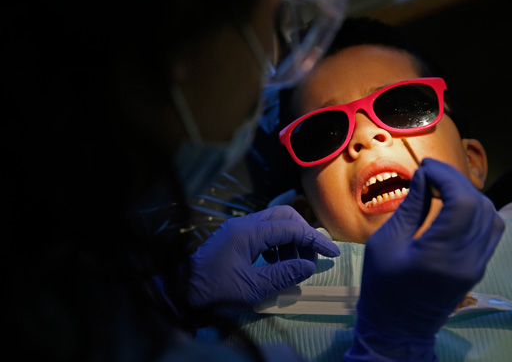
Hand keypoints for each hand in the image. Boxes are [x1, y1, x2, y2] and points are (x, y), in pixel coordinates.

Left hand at [187, 205, 339, 308]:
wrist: (180, 295)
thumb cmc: (213, 292)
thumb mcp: (252, 288)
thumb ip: (283, 274)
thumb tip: (310, 266)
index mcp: (248, 232)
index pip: (290, 227)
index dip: (314, 240)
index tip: (332, 255)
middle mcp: (243, 225)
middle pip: (283, 216)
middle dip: (303, 233)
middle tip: (313, 257)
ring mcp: (237, 230)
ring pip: (273, 224)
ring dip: (290, 240)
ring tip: (296, 265)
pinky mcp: (234, 239)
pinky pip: (262, 234)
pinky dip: (276, 246)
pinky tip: (278, 265)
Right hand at [345, 158, 504, 360]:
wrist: (397, 326)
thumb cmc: (382, 286)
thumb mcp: (386, 243)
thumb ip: (410, 207)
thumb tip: (423, 176)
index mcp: (440, 254)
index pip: (462, 202)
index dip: (447, 177)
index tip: (425, 167)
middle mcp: (467, 260)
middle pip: (479, 205)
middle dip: (456, 180)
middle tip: (430, 171)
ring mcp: (477, 265)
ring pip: (490, 215)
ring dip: (468, 193)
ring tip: (441, 185)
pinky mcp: (478, 267)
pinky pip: (490, 230)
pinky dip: (476, 210)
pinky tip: (454, 204)